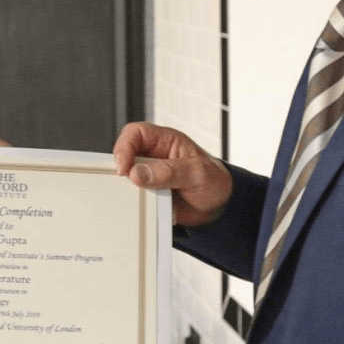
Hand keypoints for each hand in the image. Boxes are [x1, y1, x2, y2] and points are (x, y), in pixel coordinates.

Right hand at [113, 121, 231, 225]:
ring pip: (126, 178)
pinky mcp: (149, 194)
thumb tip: (138, 173)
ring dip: (129, 189)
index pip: (136, 133)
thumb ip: (169, 172)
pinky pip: (134, 197)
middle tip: (127, 184)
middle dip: (123, 170)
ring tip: (142, 198)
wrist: (220, 207)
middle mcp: (153, 156)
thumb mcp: (197, 173)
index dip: (125, 146)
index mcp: (165, 141)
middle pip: (124, 155)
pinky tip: (146, 209)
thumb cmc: (214, 181)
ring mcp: (150, 176)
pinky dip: (136, 204)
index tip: (124, 167)